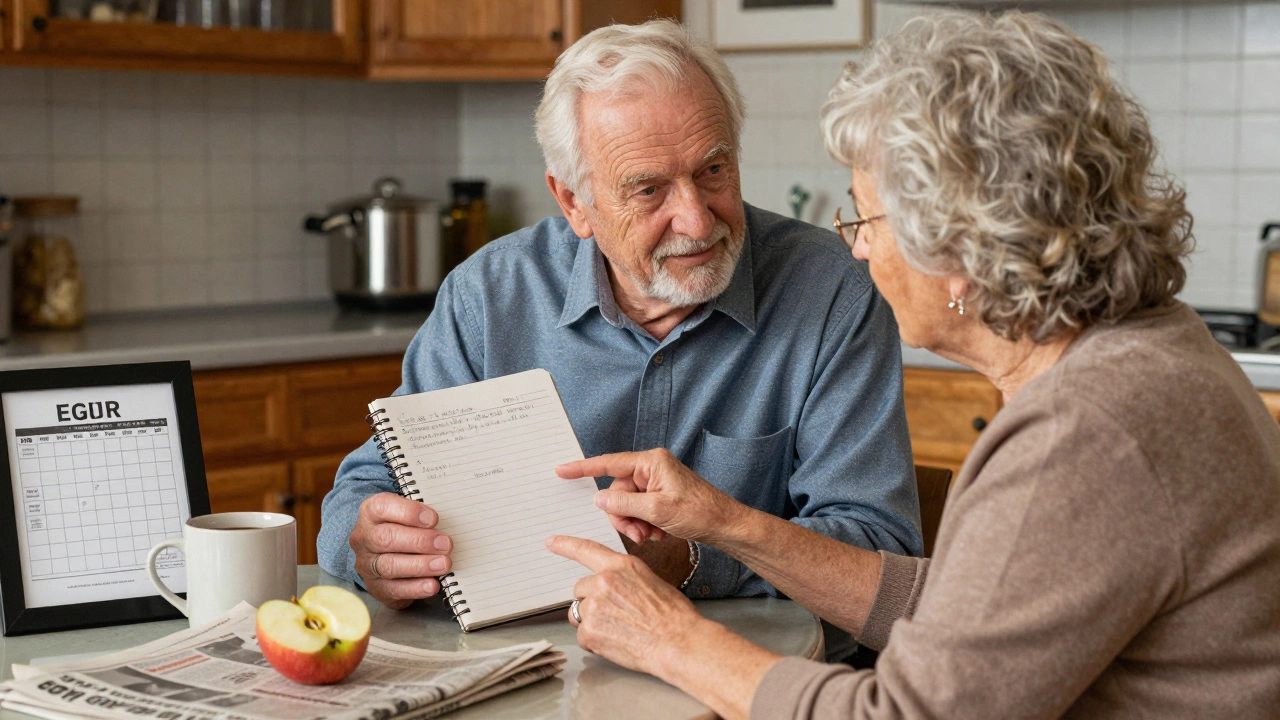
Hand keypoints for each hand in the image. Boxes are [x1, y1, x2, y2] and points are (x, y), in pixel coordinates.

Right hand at [349, 493, 452, 608]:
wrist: (384, 554)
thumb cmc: (403, 528)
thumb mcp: (409, 515)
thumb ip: (422, 516)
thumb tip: (449, 522)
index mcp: (370, 513)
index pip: (382, 507)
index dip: (409, 512)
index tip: (434, 518)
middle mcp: (364, 538)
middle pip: (385, 538)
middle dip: (419, 541)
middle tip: (445, 544)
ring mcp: (367, 564)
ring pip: (389, 565)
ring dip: (420, 565)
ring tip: (443, 564)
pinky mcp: (375, 587)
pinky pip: (393, 589)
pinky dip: (415, 588)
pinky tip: (433, 585)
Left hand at [545, 535, 703, 675]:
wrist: (678, 642)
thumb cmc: (672, 615)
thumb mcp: (650, 581)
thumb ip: (624, 578)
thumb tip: (612, 586)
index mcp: (621, 566)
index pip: (586, 550)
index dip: (566, 545)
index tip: (551, 542)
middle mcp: (604, 581)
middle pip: (581, 590)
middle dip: (592, 602)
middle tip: (615, 615)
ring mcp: (595, 606)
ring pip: (580, 613)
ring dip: (593, 622)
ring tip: (619, 629)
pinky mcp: (590, 630)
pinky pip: (582, 635)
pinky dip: (595, 641)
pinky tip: (616, 641)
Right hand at [556, 449, 745, 544]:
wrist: (725, 525)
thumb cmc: (700, 512)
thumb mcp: (658, 510)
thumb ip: (625, 504)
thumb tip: (600, 500)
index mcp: (651, 462)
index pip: (609, 463)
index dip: (583, 468)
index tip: (562, 470)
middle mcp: (651, 468)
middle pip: (617, 492)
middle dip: (623, 516)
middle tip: (636, 533)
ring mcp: (656, 482)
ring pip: (627, 505)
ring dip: (634, 523)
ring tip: (651, 535)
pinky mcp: (660, 496)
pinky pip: (639, 510)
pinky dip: (644, 524)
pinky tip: (658, 533)